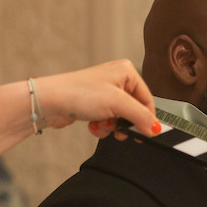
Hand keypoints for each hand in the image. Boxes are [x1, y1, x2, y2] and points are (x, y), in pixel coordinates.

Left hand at [32, 60, 160, 138]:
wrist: (50, 101)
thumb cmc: (80, 93)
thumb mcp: (117, 104)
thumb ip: (141, 116)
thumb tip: (157, 129)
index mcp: (127, 71)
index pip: (147, 100)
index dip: (146, 119)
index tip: (144, 135)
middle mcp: (117, 79)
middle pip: (134, 110)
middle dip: (125, 124)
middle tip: (120, 132)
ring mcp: (105, 92)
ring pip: (120, 118)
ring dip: (111, 127)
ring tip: (101, 125)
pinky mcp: (94, 104)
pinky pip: (108, 120)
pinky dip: (102, 126)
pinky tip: (92, 125)